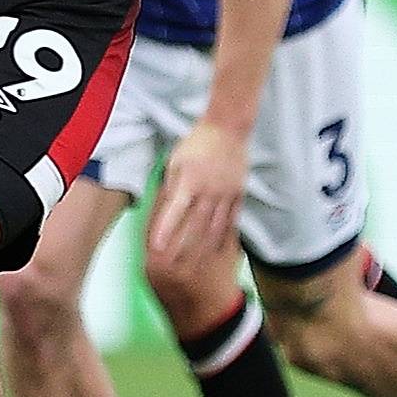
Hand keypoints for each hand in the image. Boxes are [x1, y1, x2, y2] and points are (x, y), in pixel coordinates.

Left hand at [146, 121, 249, 269]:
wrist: (228, 128)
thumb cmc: (197, 142)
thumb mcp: (176, 160)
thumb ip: (171, 185)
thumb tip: (163, 208)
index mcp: (190, 181)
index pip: (175, 211)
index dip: (165, 230)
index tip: (157, 248)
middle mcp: (208, 191)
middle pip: (196, 226)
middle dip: (184, 248)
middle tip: (174, 268)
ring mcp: (226, 194)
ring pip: (215, 228)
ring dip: (204, 249)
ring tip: (196, 266)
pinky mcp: (238, 194)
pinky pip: (232, 220)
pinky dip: (224, 237)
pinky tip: (218, 250)